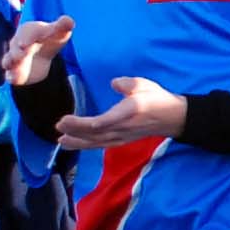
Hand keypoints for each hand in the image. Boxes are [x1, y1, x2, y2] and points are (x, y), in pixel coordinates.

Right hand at [1, 17, 72, 88]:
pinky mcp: (15, 72)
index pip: (26, 32)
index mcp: (27, 31)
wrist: (41, 55)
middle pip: (15, 47)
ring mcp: (14, 58)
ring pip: (8, 61)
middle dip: (17, 51)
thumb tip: (68, 20)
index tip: (25, 44)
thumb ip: (63, 26)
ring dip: (11, 63)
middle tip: (22, 54)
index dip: (27, 37)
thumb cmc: (50, 39)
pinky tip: (14, 79)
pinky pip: (11, 75)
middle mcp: (17, 44)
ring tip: (16, 68)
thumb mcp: (59, 32)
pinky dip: (12, 76)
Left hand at [56, 75, 188, 148]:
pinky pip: (99, 145)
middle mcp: (122, 128)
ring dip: (77, 141)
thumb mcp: (144, 85)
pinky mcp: (120, 140)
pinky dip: (85, 145)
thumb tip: (113, 83)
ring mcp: (121, 137)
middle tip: (58, 126)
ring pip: (96, 142)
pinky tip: (73, 144)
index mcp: (128, 113)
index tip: (68, 119)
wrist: (171, 117)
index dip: (85, 123)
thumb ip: (127, 84)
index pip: (105, 121)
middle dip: (75, 131)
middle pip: (95, 133)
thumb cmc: (156, 99)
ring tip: (61, 140)